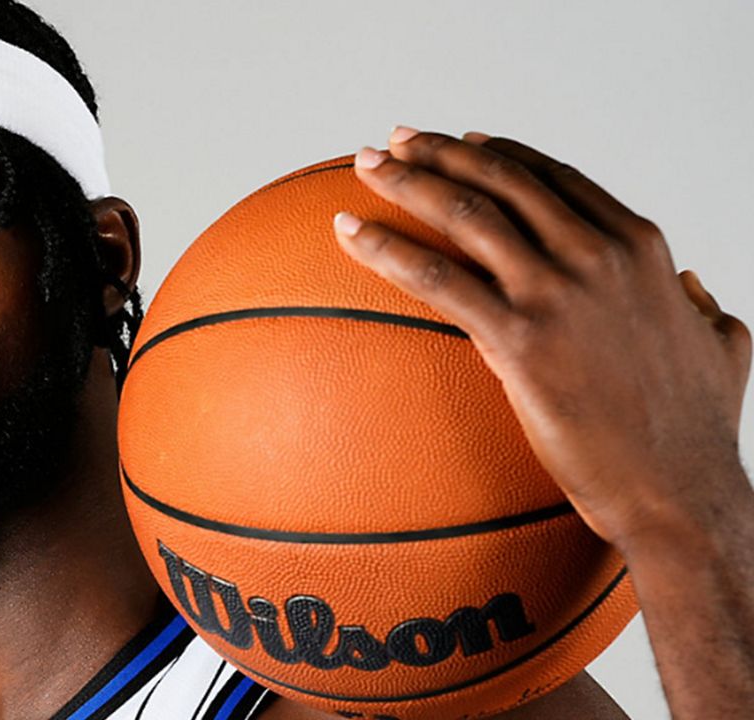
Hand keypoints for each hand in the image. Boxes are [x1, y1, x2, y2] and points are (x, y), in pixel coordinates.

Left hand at [332, 127, 751, 548]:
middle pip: (502, 180)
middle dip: (439, 150)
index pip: (554, 179)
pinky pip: (436, 277)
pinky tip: (347, 233)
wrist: (678, 493)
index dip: (501, 154)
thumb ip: (702, 308)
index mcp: (640, 248)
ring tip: (364, 166)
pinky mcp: (521, 337)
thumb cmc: (697, 434)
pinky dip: (385, 248)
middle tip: (392, 142)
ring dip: (407, 179)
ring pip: (467, 211)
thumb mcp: (722, 348)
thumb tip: (694, 287)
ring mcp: (559, 292)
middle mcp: (598, 254)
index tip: (461, 141)